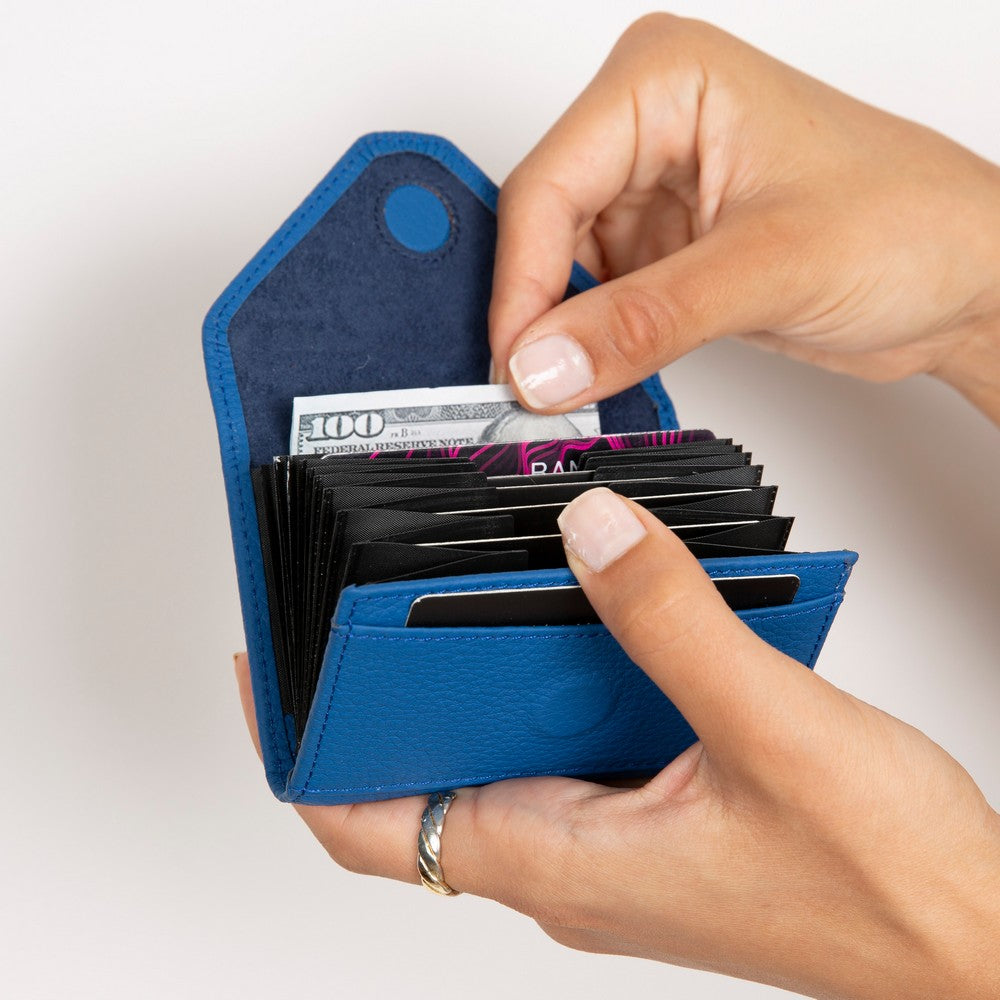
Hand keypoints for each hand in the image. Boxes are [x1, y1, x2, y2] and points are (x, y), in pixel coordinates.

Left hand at [235, 487, 999, 998]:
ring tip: (478, 583)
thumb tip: (591, 532)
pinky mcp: (655, 818)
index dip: (299, 752)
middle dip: (385, 687)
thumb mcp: (773, 731)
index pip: (370, 825)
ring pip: (502, 749)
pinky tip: (590, 613)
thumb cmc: (891, 891)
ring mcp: (613, 840)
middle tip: (372, 590)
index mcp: (562, 860)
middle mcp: (571, 858)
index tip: (272, 669)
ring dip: (480, 674)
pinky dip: (556, 678)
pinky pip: (570, 740)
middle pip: (424, 773)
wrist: (972, 949)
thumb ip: (670, 622)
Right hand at [488, 15, 999, 423]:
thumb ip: (643, 320)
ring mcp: (651, 192)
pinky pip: (595, 301)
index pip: (549, 184)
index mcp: (663, 81)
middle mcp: (647, 128)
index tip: (517, 363)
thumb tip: (543, 364)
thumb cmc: (911, 221)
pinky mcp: (663, 251)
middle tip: (532, 389)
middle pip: (543, 228)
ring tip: (564, 392)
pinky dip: (589, 347)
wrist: (965, 278)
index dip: (522, 283)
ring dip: (559, 337)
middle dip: (535, 315)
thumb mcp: (766, 267)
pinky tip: (594, 377)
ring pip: (561, 271)